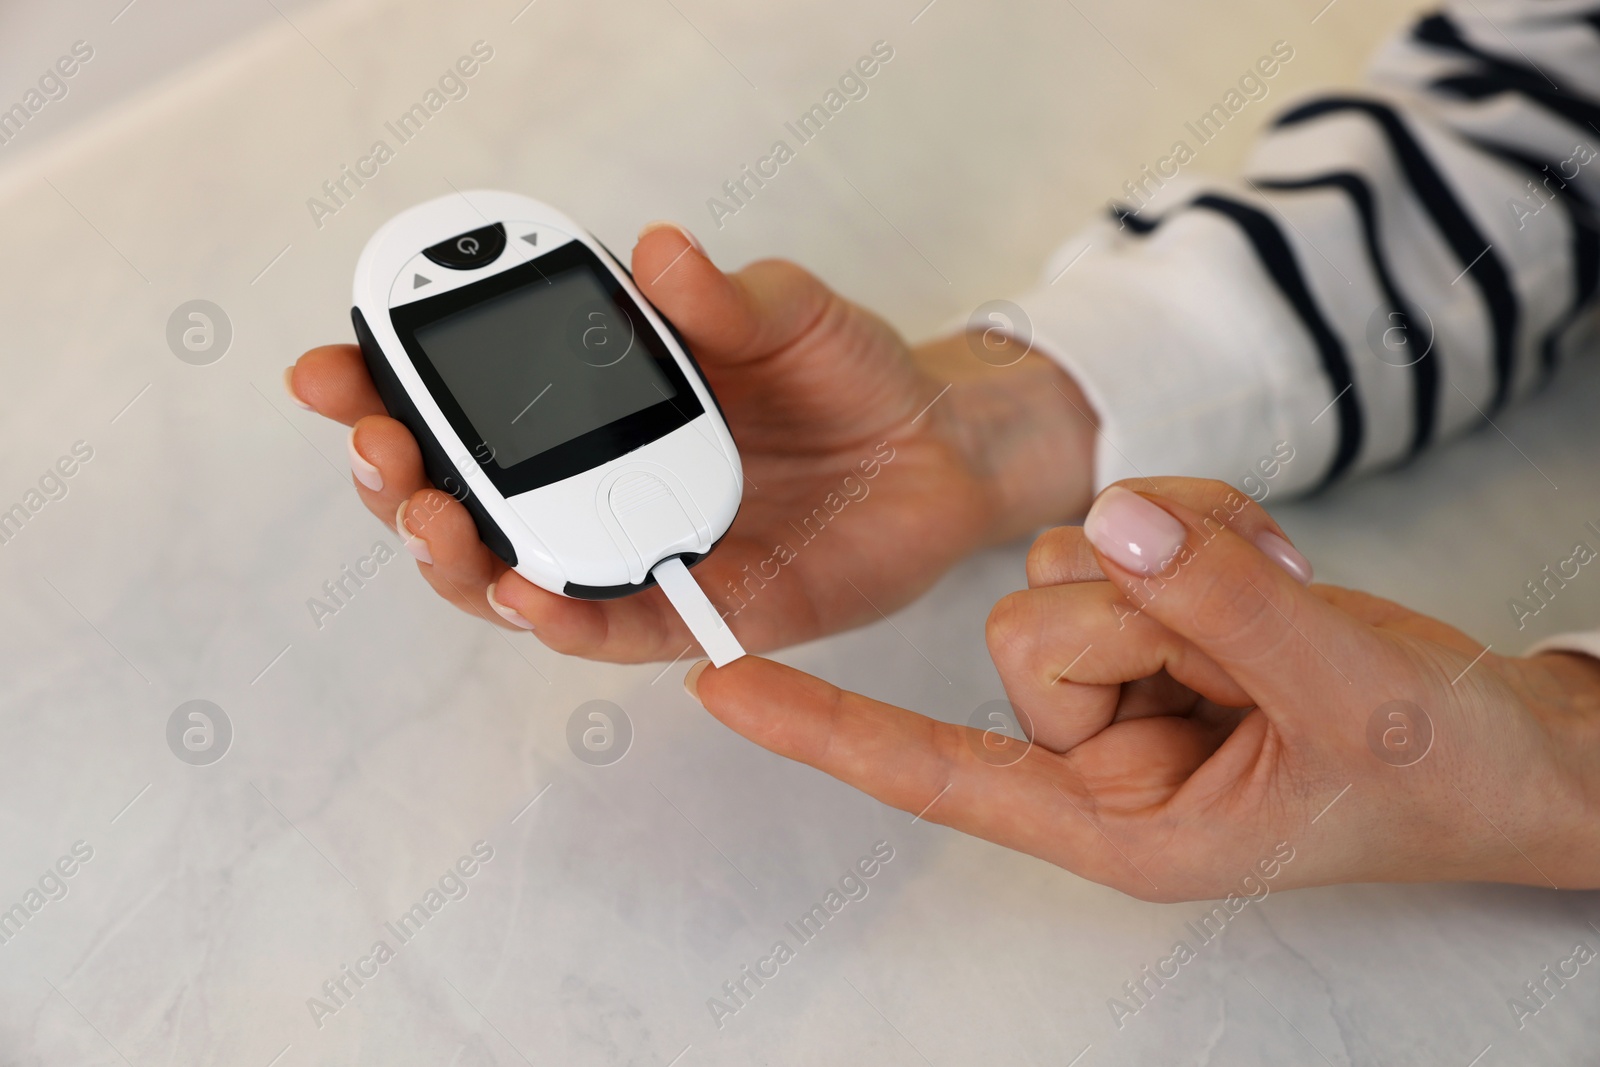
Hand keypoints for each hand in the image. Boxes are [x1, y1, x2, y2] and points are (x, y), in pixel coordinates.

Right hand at [288, 222, 1096, 660]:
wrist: (940, 449)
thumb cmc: (850, 373)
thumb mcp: (790, 313)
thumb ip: (726, 298)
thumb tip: (661, 253)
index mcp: (596, 401)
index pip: (470, 402)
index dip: (388, 391)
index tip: (332, 370)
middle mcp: (597, 482)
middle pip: (462, 499)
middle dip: (396, 482)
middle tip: (380, 450)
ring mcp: (636, 551)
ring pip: (511, 577)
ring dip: (457, 559)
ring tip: (436, 523)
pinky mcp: (697, 612)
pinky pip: (613, 630)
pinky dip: (565, 619)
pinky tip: (530, 593)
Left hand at [684, 477, 1599, 897]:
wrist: (1516, 748)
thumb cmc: (1440, 774)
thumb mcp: (1341, 694)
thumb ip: (1215, 601)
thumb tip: (1109, 520)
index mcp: (1115, 822)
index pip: (934, 771)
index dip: (827, 729)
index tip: (721, 685)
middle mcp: (1100, 751)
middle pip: (1026, 627)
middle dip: (1149, 612)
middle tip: (1260, 639)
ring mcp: (1128, 676)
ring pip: (1069, 566)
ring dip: (1182, 565)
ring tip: (1280, 616)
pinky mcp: (1158, 615)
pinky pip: (1120, 532)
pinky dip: (1198, 529)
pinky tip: (1271, 577)